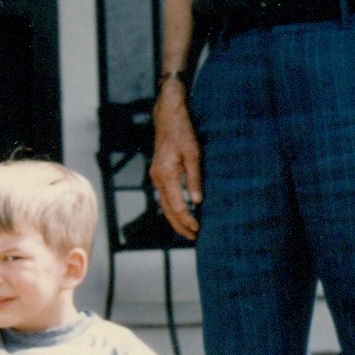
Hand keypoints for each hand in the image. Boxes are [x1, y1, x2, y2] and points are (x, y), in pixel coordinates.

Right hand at [150, 84, 201, 239]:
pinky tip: (181, 214)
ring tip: (188, 231)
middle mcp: (157, 178)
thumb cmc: (183, 133)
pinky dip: (172, 208)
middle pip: (167, 210)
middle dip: (180, 225)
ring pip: (164, 205)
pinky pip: (164, 197)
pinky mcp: (158, 174)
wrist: (168, 117)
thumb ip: (194, 178)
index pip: (176, 206)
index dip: (187, 220)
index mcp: (166, 174)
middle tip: (194, 238)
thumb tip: (197, 201)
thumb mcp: (194, 154)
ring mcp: (156, 177)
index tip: (198, 229)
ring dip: (176, 219)